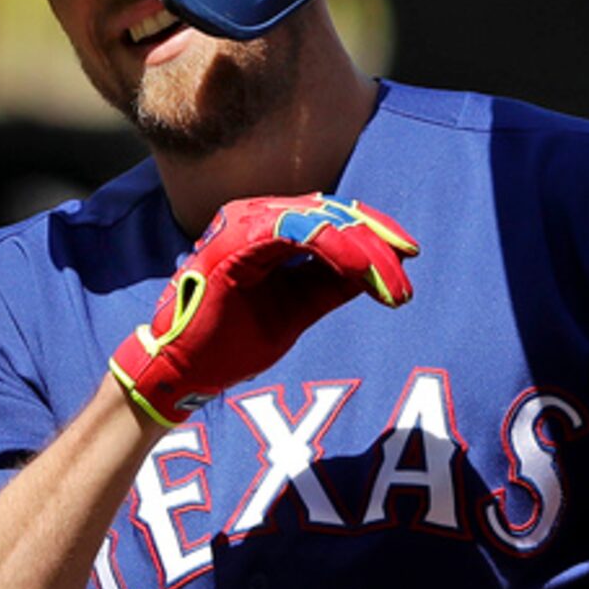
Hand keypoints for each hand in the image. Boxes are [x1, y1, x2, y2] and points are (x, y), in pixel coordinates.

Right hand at [108, 196, 416, 429]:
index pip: (328, 217)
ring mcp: (240, 225)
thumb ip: (330, 286)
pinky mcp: (233, 244)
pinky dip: (335, 251)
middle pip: (330, 214)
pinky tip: (362, 274)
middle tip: (406, 273)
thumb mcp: (295, 310)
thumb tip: (377, 271)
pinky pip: (296, 233)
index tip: (408, 256)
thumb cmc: (229, 342)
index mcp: (264, 228)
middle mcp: (251, 216)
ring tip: (391, 282)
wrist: (180, 375)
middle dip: (375, 242)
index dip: (372, 232)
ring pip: (319, 220)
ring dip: (362, 250)